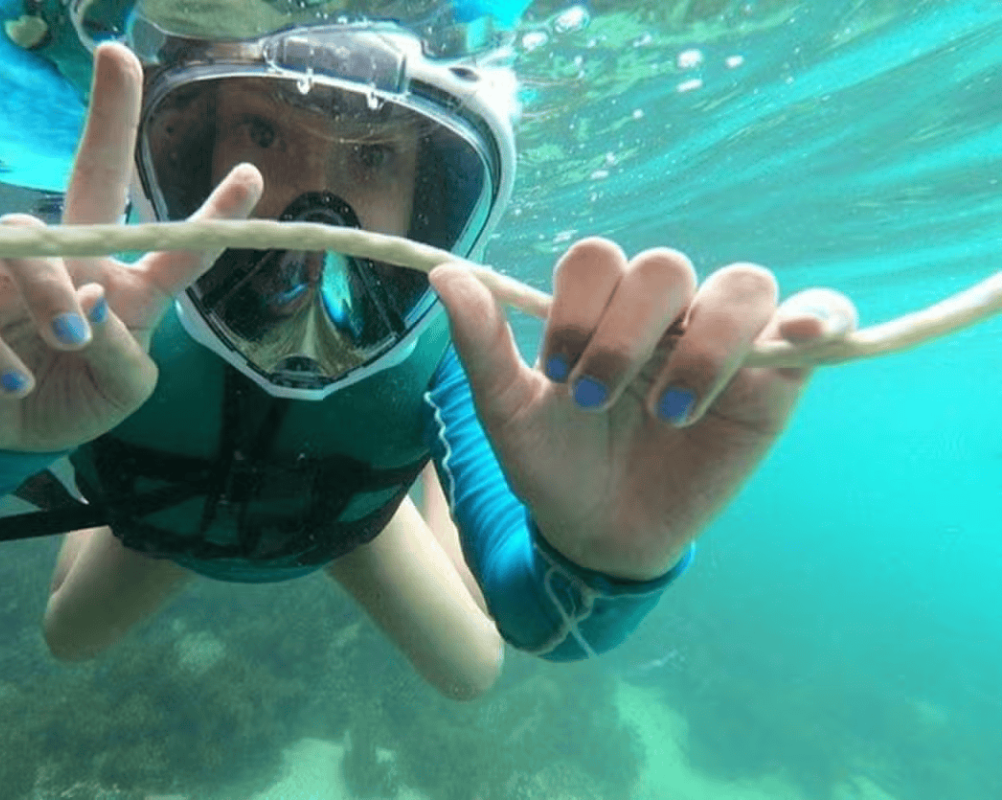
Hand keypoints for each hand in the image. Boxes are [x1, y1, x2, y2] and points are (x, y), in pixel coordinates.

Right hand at [0, 43, 262, 452]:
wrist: (9, 438)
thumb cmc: (76, 397)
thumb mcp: (122, 392)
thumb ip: (125, 356)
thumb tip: (93, 305)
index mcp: (125, 286)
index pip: (171, 242)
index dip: (212, 213)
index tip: (251, 173)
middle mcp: (72, 264)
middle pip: (91, 181)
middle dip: (109, 119)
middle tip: (120, 57)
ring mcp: (7, 274)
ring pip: (29, 246)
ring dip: (53, 293)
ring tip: (69, 342)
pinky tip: (13, 380)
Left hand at [431, 238, 856, 579]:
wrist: (600, 535)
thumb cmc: (555, 467)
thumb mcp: (508, 414)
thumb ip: (483, 345)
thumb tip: (445, 274)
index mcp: (600, 310)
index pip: (598, 261)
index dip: (577, 306)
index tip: (556, 373)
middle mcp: (664, 313)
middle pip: (663, 267)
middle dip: (625, 333)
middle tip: (594, 399)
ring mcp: (723, 339)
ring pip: (739, 285)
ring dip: (703, 342)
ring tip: (670, 411)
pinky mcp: (777, 377)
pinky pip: (818, 319)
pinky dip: (818, 317)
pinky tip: (796, 340)